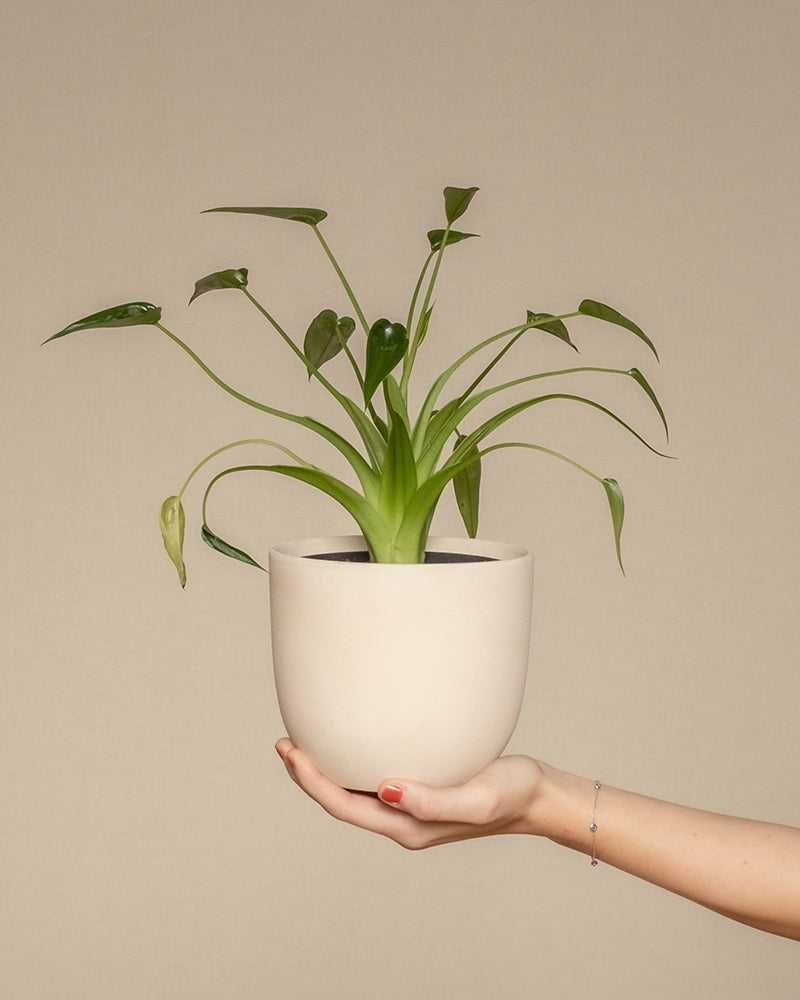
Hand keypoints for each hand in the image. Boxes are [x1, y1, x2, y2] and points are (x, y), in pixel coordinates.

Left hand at [275, 738, 546, 848]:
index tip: (290, 751)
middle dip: (308, 776)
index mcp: (407, 827)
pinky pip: (374, 782)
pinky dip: (352, 764)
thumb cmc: (512, 794)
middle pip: (340, 802)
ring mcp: (410, 809)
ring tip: (306, 741)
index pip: (343, 807)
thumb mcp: (476, 796)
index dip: (311, 782)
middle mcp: (402, 821)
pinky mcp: (421, 791)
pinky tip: (352, 741)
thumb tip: (384, 789)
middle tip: (285, 742)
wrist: (539, 797)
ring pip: (354, 794)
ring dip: (326, 772)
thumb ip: (431, 800)